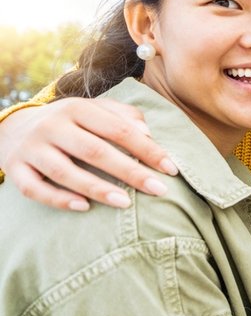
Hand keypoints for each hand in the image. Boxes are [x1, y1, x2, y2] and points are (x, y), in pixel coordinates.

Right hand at [0, 98, 176, 210]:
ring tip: (126, 202)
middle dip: (130, 171)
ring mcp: (31, 148)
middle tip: (159, 190)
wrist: (13, 127)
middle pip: (95, 150)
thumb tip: (148, 132)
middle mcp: (52, 126)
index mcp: (77, 108)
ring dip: (97, 188)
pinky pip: (34, 189)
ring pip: (65, 171)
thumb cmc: (69, 122)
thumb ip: (123, 115)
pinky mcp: (15, 169)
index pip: (119, 129)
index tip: (171, 169)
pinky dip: (58, 199)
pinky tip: (84, 207)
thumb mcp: (94, 109)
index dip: (147, 149)